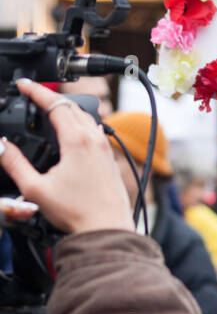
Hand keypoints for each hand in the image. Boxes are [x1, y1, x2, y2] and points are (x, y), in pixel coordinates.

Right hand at [0, 79, 134, 234]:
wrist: (107, 229)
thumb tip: (2, 145)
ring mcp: (104, 147)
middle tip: (32, 94)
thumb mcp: (35, 189)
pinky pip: (94, 129)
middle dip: (50, 96)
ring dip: (66, 108)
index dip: (36, 90)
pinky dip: (79, 122)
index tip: (23, 84)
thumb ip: (15, 164)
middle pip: (71, 105)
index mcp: (76, 140)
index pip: (54, 104)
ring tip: (48, 110)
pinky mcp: (109, 157)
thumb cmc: (76, 212)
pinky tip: (70, 132)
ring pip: (85, 116)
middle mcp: (94, 139)